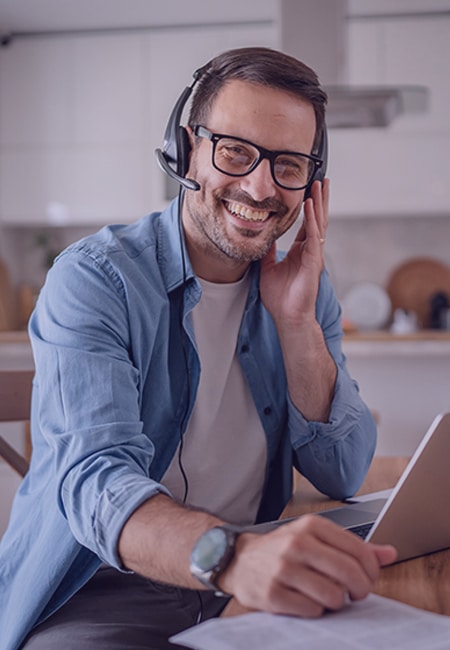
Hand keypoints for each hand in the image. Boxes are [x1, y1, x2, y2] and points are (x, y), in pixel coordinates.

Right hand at [219, 514, 396, 617]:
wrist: (239, 560)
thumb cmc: (282, 550)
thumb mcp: (315, 538)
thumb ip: (353, 547)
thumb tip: (390, 553)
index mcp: (311, 526)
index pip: (358, 550)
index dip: (371, 570)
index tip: (367, 578)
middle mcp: (297, 544)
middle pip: (349, 573)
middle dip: (360, 589)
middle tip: (356, 593)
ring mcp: (283, 569)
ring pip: (333, 595)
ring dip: (337, 602)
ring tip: (328, 596)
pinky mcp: (272, 594)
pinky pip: (312, 611)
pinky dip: (316, 610)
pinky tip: (308, 601)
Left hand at [260, 179, 328, 327]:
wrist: (288, 316)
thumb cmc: (280, 297)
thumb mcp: (268, 268)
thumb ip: (268, 251)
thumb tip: (261, 237)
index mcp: (300, 252)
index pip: (306, 224)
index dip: (308, 208)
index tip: (308, 191)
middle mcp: (310, 250)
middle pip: (317, 219)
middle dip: (319, 199)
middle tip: (321, 180)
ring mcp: (314, 255)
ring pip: (318, 223)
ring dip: (318, 203)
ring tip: (320, 185)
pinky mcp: (313, 261)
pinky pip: (313, 236)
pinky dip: (311, 220)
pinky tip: (310, 206)